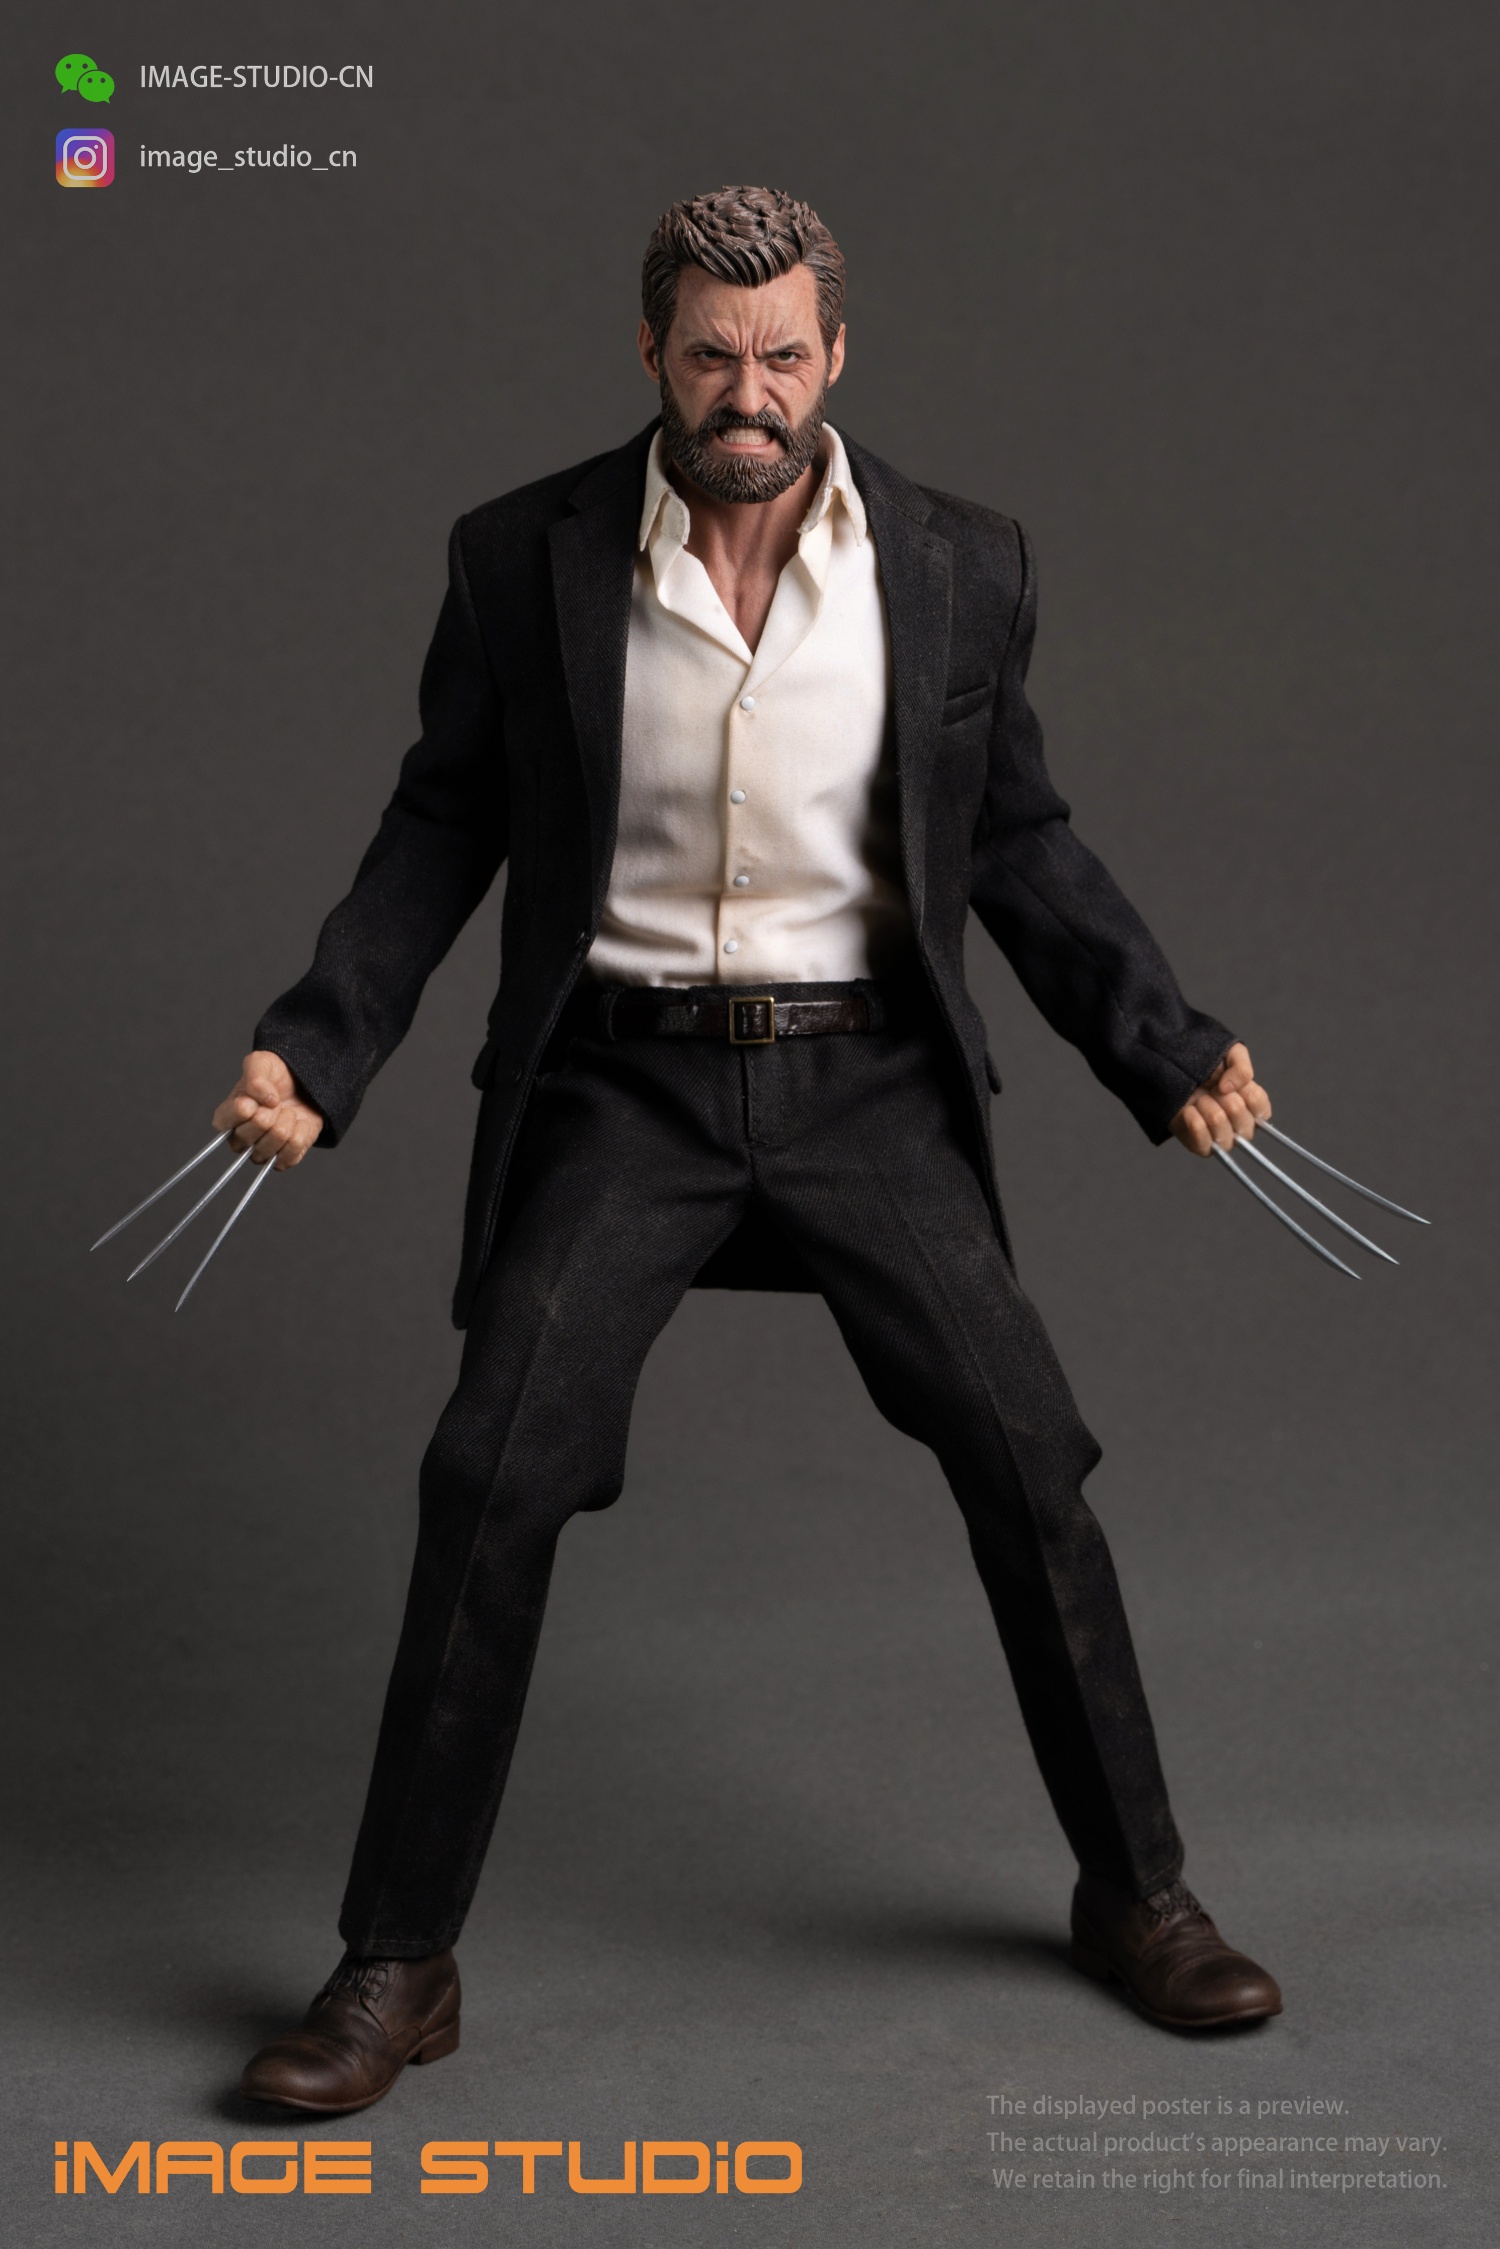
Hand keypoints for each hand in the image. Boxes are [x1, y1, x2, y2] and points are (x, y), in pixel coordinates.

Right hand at [212, 1051, 323, 1169]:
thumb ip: (256, 1076)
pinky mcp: (283, 1161)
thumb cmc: (275, 1076)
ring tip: (287, 1113)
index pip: (225, 1121)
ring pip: (276, 1141)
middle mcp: (239, 1140)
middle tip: (276, 1103)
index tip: (254, 1098)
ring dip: (288, 1121)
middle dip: (273, 1108)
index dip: (246, 1106)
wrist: (302, 1087)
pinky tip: (297, 1125)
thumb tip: (267, 1099)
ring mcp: (261, 1153)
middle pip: (258, 1126)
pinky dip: (301, 1133)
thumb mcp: (261, 1062)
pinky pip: (293, 1153)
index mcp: (226, 1118)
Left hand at [1169, 1041, 1270, 1155]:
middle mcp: (1243, 1128)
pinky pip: (1202, 1139)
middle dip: (1220, 1096)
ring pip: (1219, 1125)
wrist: (1176, 1076)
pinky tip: (1189, 1110)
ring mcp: (1224, 1140)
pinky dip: (1193, 1120)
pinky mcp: (1203, 1148)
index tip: (1229, 1082)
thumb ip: (1241, 1068)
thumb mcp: (1231, 1055)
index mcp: (1255, 1108)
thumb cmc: (1208, 1068)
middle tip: (1211, 1090)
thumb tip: (1229, 1087)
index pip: (1260, 1105)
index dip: (1243, 1091)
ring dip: (1205, 1105)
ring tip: (1199, 1099)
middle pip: (1239, 1114)